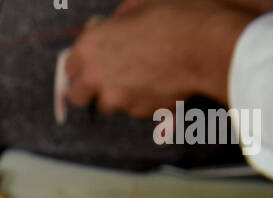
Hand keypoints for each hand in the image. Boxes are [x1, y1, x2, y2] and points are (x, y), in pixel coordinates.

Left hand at [64, 0, 251, 116]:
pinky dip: (142, 100)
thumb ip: (117, 21)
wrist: (202, 44)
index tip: (92, 64)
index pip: (69, 67)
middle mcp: (97, 77)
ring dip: (117, 96)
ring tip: (139, 78)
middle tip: (107, 79)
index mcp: (90, 46)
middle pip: (78, 96)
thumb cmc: (172, 17)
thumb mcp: (138, 5)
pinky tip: (158, 83)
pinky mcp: (138, 112)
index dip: (82, 65)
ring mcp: (117, 99)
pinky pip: (134, 109)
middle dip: (90, 90)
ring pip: (107, 106)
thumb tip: (114, 25)